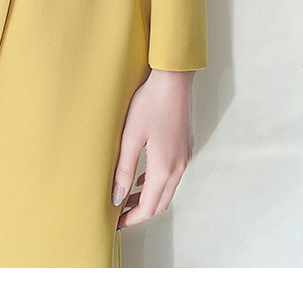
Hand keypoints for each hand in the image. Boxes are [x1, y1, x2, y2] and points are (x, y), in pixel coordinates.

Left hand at [112, 67, 194, 227]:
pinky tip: (144, 176)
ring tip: (128, 196)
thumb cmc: (151, 103)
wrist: (174, 80)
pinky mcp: (185, 147)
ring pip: (168, 189)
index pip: (149, 207)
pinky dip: (158, 182)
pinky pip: (172, 174)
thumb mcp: (131, 137)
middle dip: (141, 212)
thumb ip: (125, 170)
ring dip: (149, 197)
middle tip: (121, 213)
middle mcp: (179, 167)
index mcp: (165, 168)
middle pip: (161, 202)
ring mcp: (184, 157)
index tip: (117, 222)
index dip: (132, 218)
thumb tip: (116, 197)